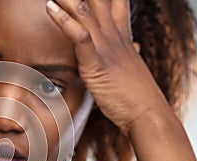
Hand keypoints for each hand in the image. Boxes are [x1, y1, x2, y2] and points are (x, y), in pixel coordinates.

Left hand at [46, 0, 170, 133]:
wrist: (146, 113)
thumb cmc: (136, 94)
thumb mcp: (131, 67)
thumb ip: (129, 52)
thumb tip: (133, 44)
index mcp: (122, 36)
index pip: (115, 3)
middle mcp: (114, 36)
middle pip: (97, 0)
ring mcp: (106, 47)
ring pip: (84, 11)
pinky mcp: (96, 63)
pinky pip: (79, 36)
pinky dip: (63, 20)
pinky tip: (50, 7)